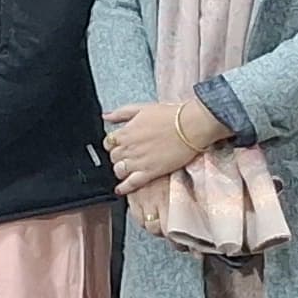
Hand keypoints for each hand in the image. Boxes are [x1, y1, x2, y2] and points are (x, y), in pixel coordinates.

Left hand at [104, 98, 230, 192]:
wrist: (191, 126)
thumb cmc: (171, 116)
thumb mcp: (141, 108)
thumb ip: (121, 113)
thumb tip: (106, 116)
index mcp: (126, 132)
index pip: (108, 143)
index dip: (112, 145)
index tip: (118, 146)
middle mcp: (129, 148)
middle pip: (113, 157)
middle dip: (117, 157)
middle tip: (125, 157)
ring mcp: (139, 161)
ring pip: (119, 170)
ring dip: (120, 170)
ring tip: (126, 170)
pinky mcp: (150, 172)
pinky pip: (131, 183)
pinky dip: (124, 188)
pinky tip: (120, 189)